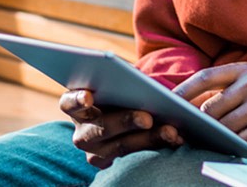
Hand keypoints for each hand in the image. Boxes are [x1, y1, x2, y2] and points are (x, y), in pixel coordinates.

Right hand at [60, 89, 182, 168]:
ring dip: (149, 138)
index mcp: (75, 106)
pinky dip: (159, 146)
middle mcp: (82, 132)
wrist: (125, 113)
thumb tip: (141, 81)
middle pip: (101, 128)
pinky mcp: (114, 165)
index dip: (77, 99)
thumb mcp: (119, 83)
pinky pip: (137, 158)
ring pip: (122, 147)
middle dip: (126, 122)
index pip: (69, 102)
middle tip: (147, 118)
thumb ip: (123, 81)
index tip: (88, 97)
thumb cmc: (121, 92)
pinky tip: (177, 139)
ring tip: (171, 131)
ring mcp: (96, 152)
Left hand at [173, 62, 246, 148]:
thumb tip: (185, 106)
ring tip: (205, 141)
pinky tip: (229, 147)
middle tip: (185, 132)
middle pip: (210, 107)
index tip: (167, 102)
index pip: (205, 77)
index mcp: (244, 70)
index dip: (183, 90)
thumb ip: (221, 92)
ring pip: (223, 126)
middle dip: (198, 123)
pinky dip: (232, 146)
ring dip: (213, 137)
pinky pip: (240, 140)